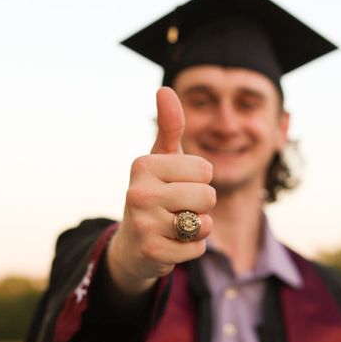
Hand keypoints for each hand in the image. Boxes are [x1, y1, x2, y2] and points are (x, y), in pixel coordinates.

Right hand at [107, 87, 214, 294]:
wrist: (132, 245)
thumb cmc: (155, 193)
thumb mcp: (161, 159)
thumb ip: (169, 126)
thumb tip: (165, 89)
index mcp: (143, 165)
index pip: (205, 169)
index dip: (199, 180)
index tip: (176, 185)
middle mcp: (138, 192)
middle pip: (208, 196)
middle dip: (201, 206)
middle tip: (177, 209)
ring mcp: (143, 224)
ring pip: (204, 224)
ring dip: (198, 228)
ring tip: (174, 225)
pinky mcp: (152, 252)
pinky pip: (198, 249)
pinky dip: (191, 249)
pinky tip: (171, 244)